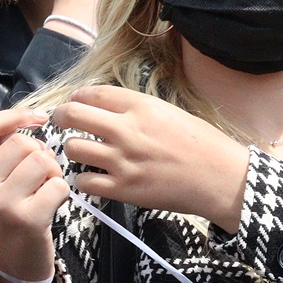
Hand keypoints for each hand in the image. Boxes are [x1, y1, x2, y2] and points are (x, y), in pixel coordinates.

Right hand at [0, 108, 70, 282]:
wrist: (11, 270)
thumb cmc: (5, 221)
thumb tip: (23, 119)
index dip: (17, 115)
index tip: (38, 119)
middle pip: (22, 143)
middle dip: (40, 154)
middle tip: (40, 177)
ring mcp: (1, 204)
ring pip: (42, 161)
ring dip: (53, 173)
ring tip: (45, 191)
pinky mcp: (27, 219)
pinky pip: (58, 185)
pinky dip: (62, 192)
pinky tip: (51, 206)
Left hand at [53, 85, 249, 231]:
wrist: (221, 178)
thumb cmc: (203, 145)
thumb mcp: (170, 112)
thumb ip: (137, 110)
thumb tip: (109, 109)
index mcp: (141, 107)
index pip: (94, 93)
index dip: (78, 96)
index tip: (75, 101)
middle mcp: (127, 130)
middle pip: (73, 115)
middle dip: (61, 116)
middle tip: (61, 121)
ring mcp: (123, 161)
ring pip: (73, 148)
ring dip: (73, 149)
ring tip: (82, 152)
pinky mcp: (124, 189)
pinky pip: (84, 181)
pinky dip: (83, 179)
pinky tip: (93, 177)